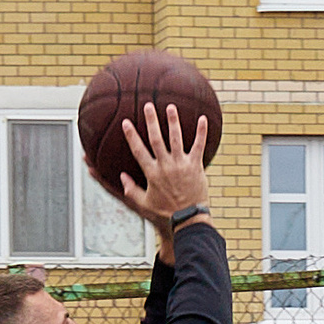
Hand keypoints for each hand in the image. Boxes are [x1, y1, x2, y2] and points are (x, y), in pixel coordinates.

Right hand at [105, 101, 211, 249]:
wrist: (188, 218)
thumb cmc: (165, 213)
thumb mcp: (143, 203)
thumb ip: (130, 190)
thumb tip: (120, 177)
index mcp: (152, 173)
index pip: (138, 150)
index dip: (131, 135)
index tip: (126, 122)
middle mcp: (165, 165)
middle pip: (156, 138)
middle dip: (151, 121)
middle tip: (147, 105)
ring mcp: (182, 164)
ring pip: (176, 138)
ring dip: (173, 121)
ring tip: (171, 106)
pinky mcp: (196, 166)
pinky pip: (199, 146)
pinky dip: (201, 132)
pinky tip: (203, 119)